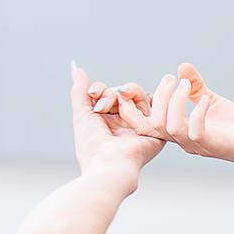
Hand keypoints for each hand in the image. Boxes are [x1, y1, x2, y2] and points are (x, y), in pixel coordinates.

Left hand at [69, 64, 166, 180]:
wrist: (108, 163)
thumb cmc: (92, 146)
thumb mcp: (82, 115)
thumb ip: (80, 92)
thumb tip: (77, 70)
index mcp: (109, 123)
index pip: (108, 95)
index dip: (100, 89)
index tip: (91, 94)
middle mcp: (125, 124)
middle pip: (123, 92)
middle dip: (110, 93)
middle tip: (101, 106)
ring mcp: (140, 125)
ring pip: (137, 94)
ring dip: (122, 93)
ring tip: (113, 106)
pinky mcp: (155, 129)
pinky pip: (150, 105)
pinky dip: (135, 104)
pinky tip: (125, 114)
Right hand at [145, 63, 233, 174]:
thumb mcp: (210, 101)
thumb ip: (195, 87)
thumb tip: (182, 66)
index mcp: (179, 130)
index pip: (146, 124)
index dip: (136, 108)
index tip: (155, 82)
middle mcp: (184, 140)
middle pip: (154, 123)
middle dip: (160, 97)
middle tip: (173, 79)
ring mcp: (198, 145)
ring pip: (171, 127)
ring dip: (176, 101)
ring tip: (187, 85)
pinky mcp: (215, 146)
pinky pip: (197, 132)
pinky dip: (198, 111)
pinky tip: (206, 99)